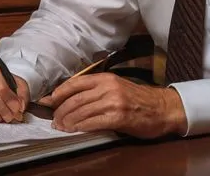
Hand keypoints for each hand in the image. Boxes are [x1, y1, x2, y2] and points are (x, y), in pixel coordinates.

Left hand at [45, 72, 186, 138]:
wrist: (161, 108)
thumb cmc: (137, 99)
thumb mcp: (116, 86)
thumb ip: (97, 90)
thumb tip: (71, 98)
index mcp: (106, 78)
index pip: (76, 83)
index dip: (59, 92)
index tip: (48, 101)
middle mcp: (108, 87)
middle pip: (75, 98)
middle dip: (60, 110)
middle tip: (53, 120)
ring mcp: (113, 101)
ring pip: (82, 111)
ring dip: (67, 121)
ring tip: (60, 127)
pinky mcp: (118, 117)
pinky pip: (93, 122)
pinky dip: (80, 127)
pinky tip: (74, 131)